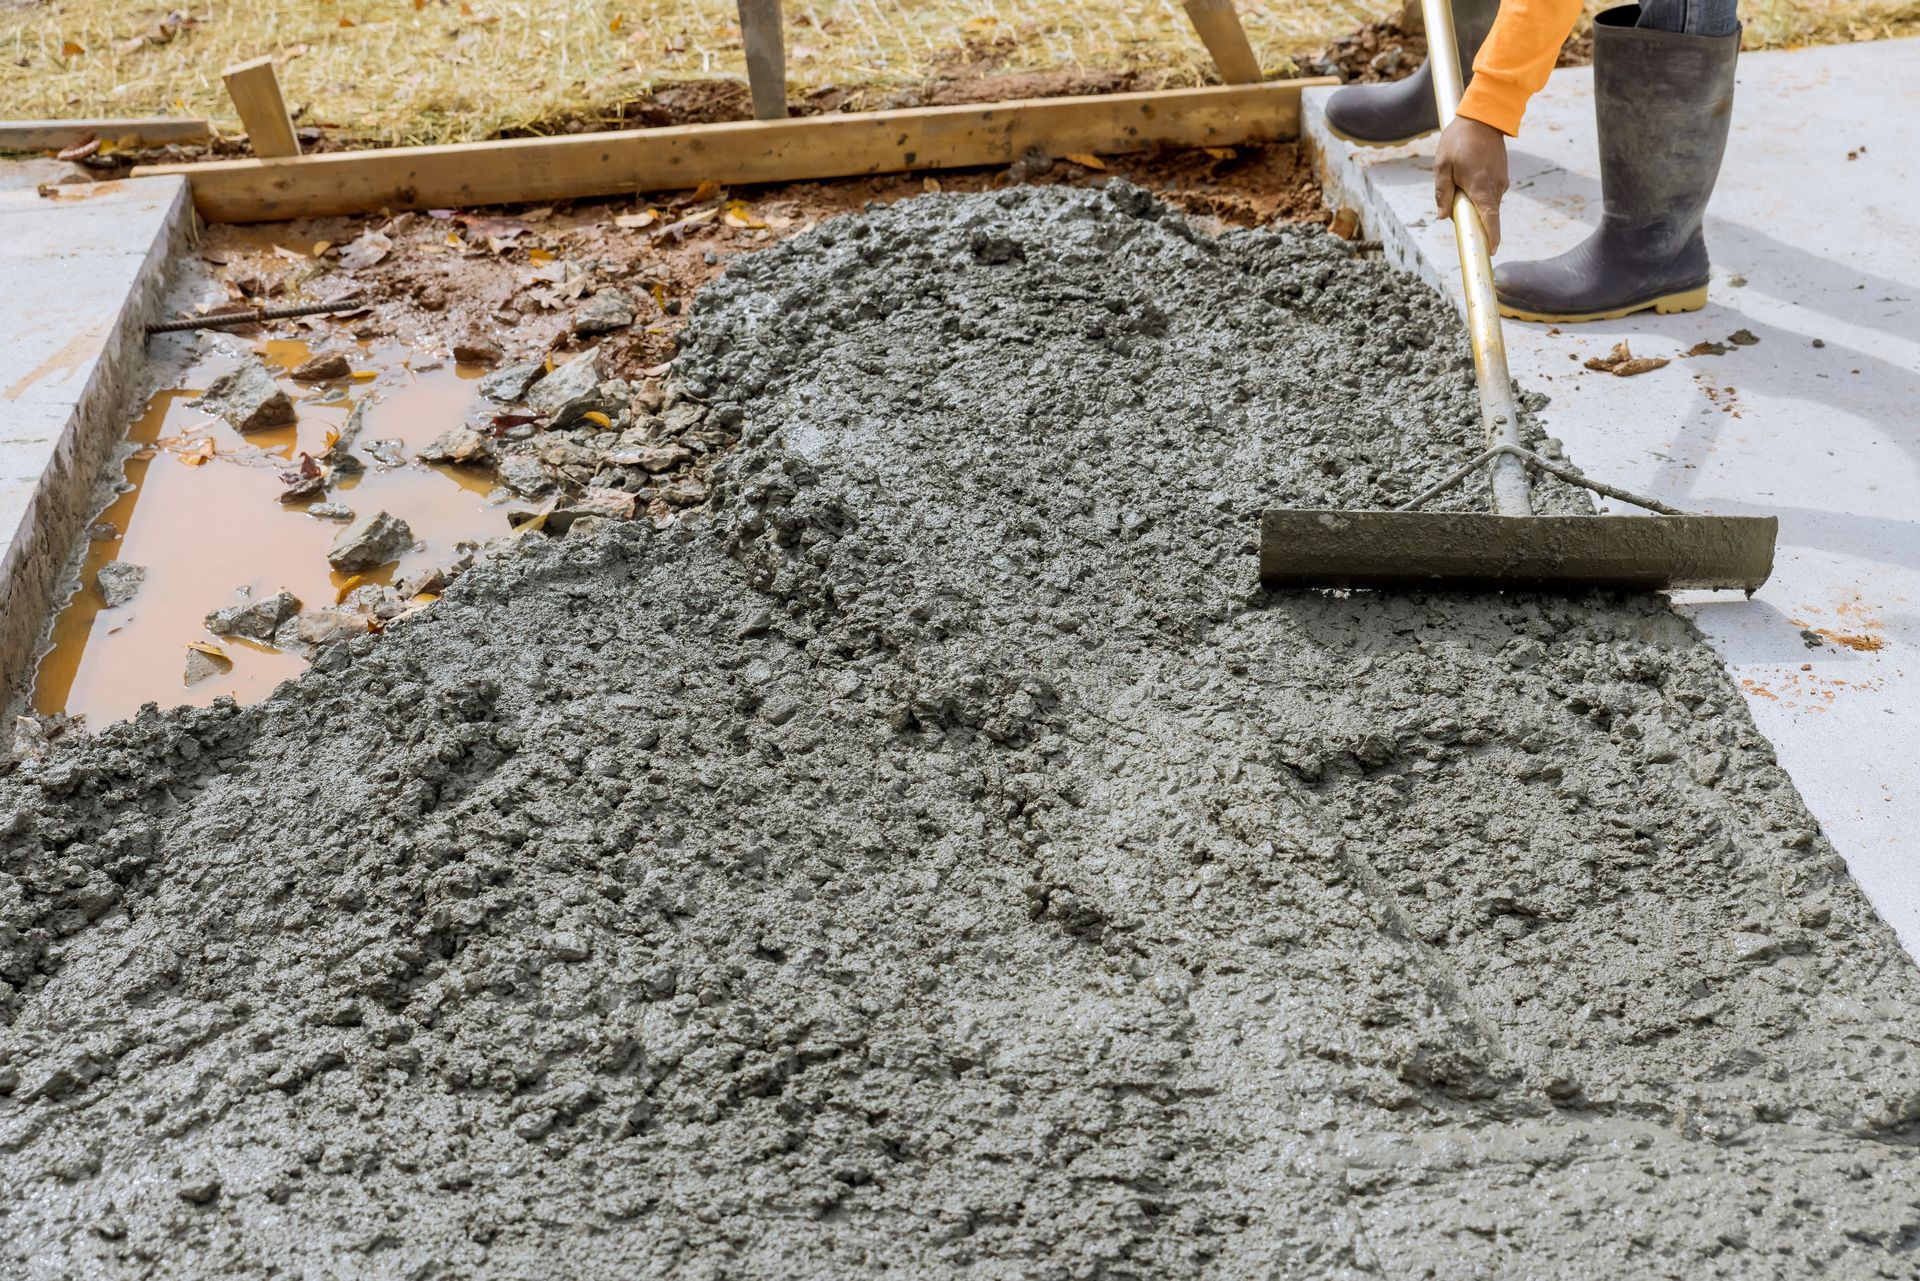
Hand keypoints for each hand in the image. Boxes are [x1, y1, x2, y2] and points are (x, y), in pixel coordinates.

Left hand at [1434, 116, 1509, 253]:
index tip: (1490, 251)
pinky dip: (1479, 193)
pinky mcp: (1503, 175)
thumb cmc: (1459, 140)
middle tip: (1455, 204)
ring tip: (1459, 179)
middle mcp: (1496, 187)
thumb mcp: (1442, 166)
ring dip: (1474, 202)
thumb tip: (1443, 216)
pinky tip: (1468, 175)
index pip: (1490, 219)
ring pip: (1487, 203)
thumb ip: (1442, 192)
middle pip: (1486, 214)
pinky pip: (1490, 192)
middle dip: (1472, 216)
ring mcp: (1502, 180)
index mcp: (1480, 187)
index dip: (1491, 237)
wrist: (1483, 116)